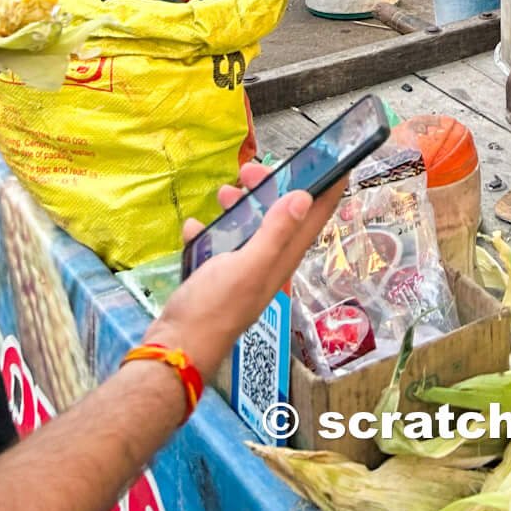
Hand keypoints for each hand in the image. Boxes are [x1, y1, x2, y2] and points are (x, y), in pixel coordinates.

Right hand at [154, 162, 344, 383]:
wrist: (175, 350)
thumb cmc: (213, 308)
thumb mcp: (247, 266)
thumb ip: (276, 233)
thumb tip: (305, 197)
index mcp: (282, 259)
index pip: (315, 219)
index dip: (328, 189)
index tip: (335, 159)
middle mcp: (269, 263)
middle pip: (281, 216)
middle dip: (271, 188)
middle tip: (248, 171)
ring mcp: (244, 272)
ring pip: (251, 228)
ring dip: (241, 206)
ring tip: (222, 193)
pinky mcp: (219, 279)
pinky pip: (220, 246)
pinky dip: (212, 233)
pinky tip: (196, 227)